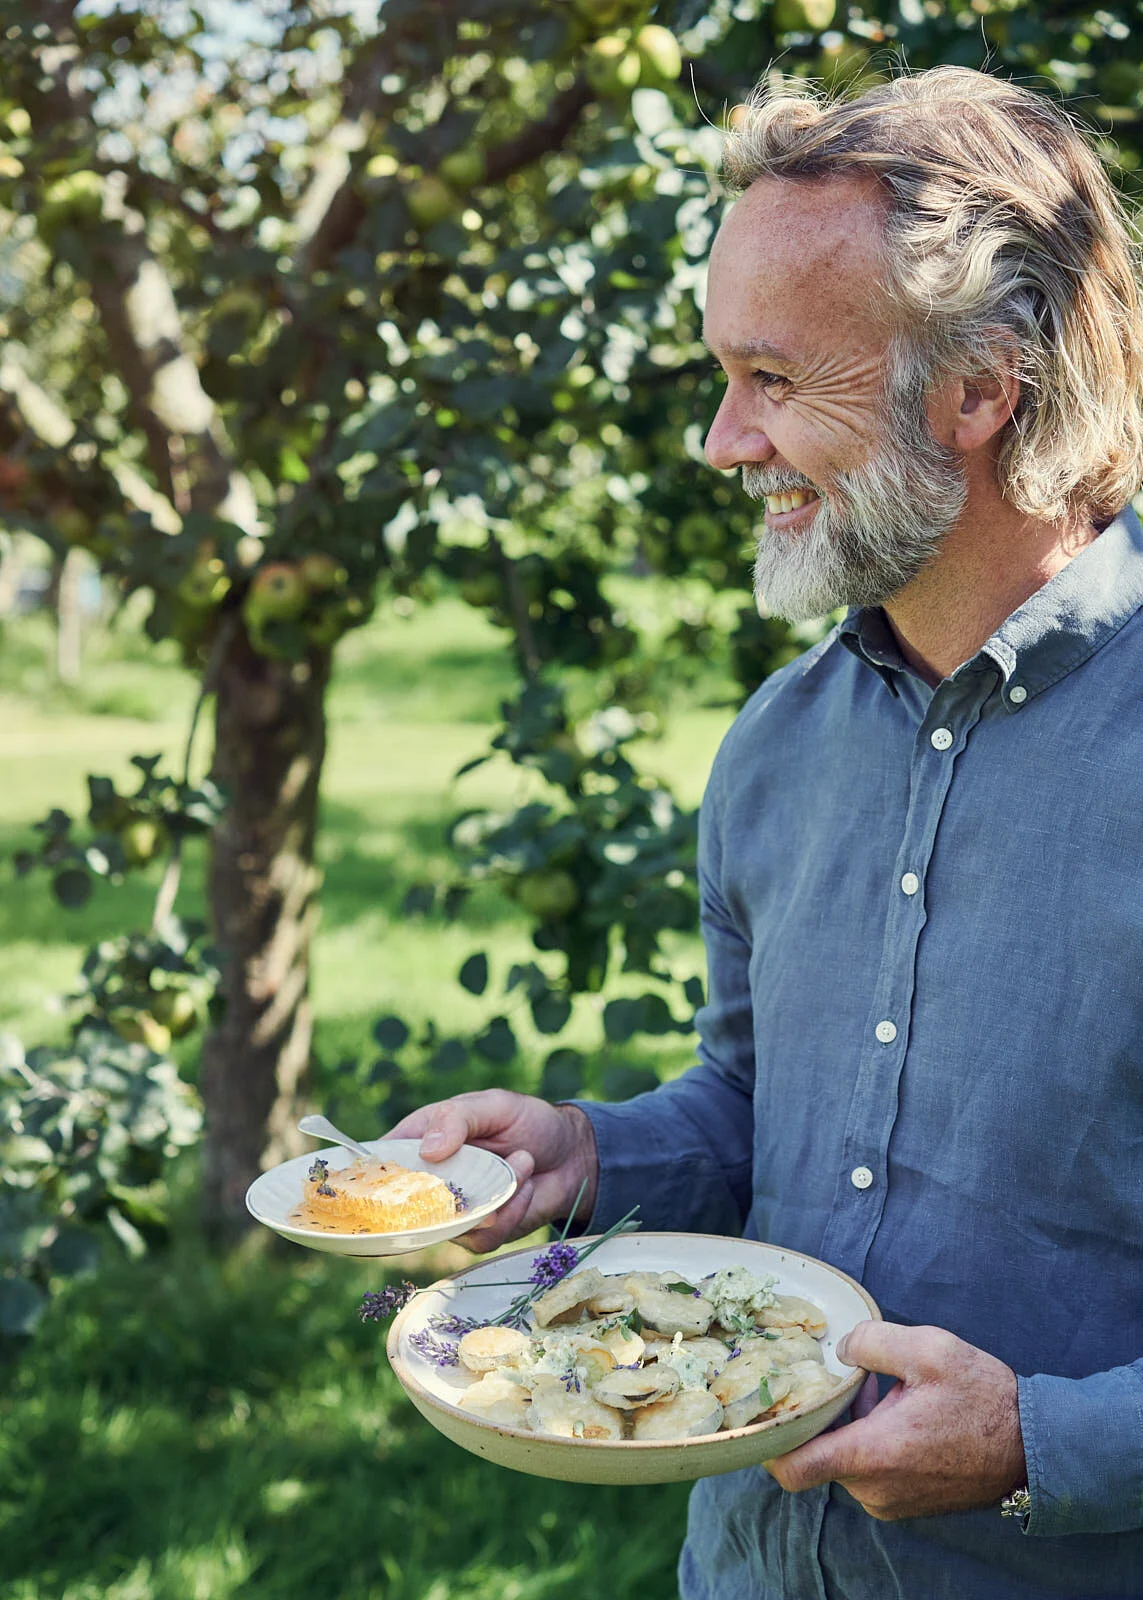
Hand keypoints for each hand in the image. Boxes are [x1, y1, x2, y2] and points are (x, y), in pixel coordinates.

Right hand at [385, 1089, 597, 1252]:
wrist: (573, 1155)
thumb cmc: (528, 1120)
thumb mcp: (494, 1105)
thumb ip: (458, 1119)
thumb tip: (427, 1151)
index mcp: (422, 1139)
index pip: (381, 1161)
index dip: (371, 1176)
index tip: (380, 1183)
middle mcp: (432, 1180)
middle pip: (405, 1207)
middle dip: (438, 1196)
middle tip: (474, 1173)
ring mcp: (455, 1210)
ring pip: (449, 1225)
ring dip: (494, 1195)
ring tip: (522, 1161)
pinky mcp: (481, 1232)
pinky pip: (484, 1236)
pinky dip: (511, 1210)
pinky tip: (527, 1185)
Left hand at [765, 1321, 1026, 1520]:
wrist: (1034, 1447)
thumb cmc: (982, 1398)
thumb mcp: (927, 1349)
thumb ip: (871, 1341)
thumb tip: (841, 1349)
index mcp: (872, 1454)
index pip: (792, 1468)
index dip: (766, 1443)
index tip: (760, 1411)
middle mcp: (875, 1488)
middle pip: (816, 1454)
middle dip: (818, 1416)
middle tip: (828, 1377)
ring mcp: (891, 1500)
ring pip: (844, 1459)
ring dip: (848, 1425)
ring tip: (874, 1387)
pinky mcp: (906, 1502)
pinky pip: (869, 1469)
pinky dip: (869, 1440)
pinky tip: (892, 1407)